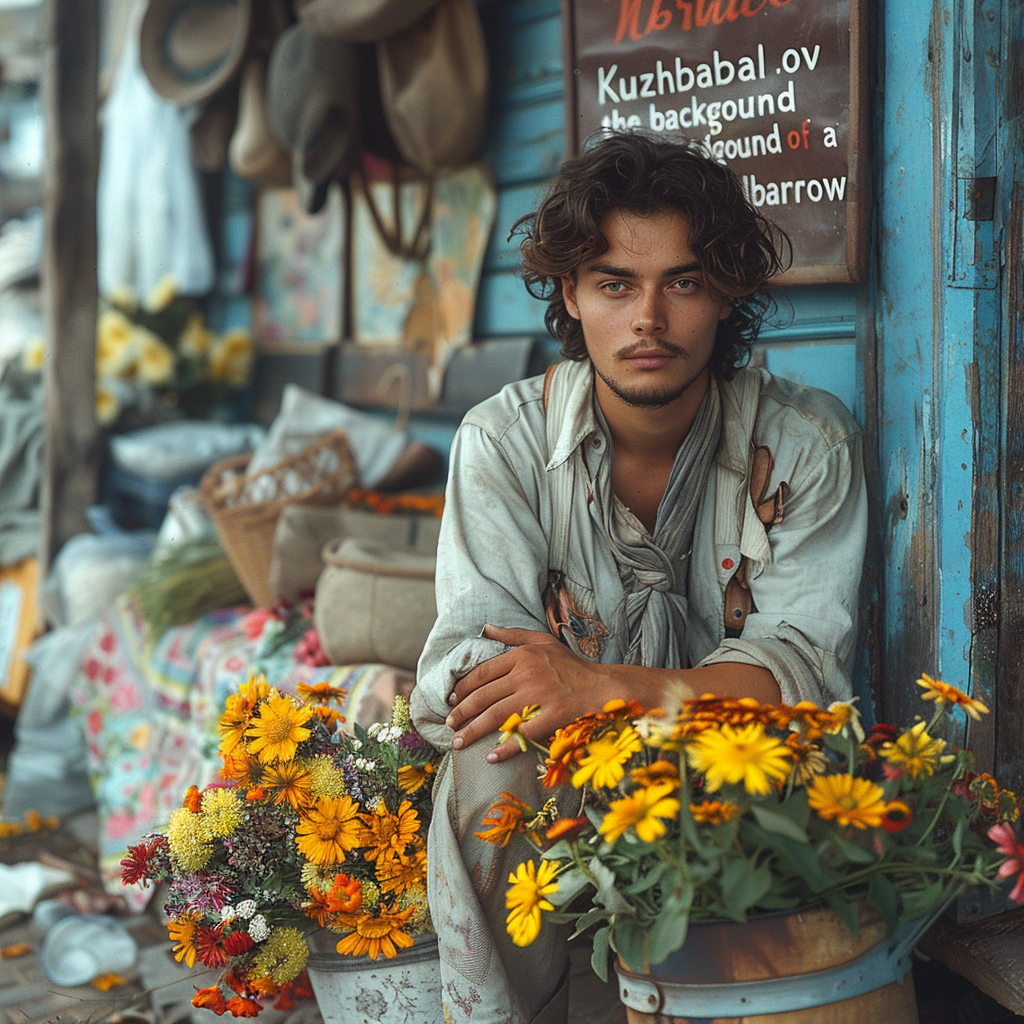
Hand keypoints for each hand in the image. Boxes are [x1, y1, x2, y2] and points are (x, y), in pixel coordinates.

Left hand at [446, 624, 616, 761]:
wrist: (602, 687)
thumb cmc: (571, 665)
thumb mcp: (543, 642)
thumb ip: (513, 635)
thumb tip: (486, 628)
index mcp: (522, 657)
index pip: (482, 673)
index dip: (462, 689)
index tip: (451, 700)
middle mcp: (527, 675)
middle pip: (484, 697)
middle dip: (461, 713)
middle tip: (449, 724)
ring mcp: (539, 697)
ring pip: (496, 717)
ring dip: (473, 732)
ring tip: (458, 743)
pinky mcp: (551, 717)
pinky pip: (522, 735)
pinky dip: (504, 748)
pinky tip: (491, 757)